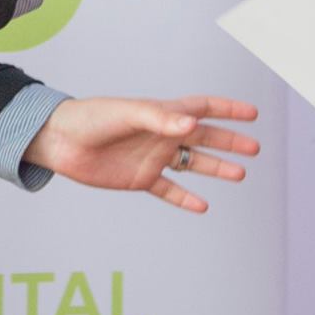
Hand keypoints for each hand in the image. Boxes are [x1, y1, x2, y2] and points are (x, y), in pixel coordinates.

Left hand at [23, 95, 260, 213]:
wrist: (60, 141)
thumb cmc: (91, 118)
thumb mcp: (128, 113)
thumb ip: (161, 118)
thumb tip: (193, 124)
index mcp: (162, 113)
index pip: (202, 108)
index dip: (228, 110)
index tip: (253, 114)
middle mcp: (161, 134)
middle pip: (204, 137)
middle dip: (229, 142)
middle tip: (255, 149)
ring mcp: (152, 157)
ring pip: (192, 164)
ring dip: (215, 169)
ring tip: (240, 175)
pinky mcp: (139, 179)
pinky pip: (168, 190)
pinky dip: (185, 198)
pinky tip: (203, 206)